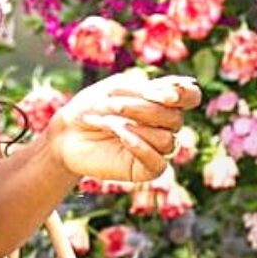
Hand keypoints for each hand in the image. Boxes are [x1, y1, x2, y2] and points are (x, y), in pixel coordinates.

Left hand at [41, 68, 201, 183]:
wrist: (66, 132)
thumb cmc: (90, 107)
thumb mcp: (117, 89)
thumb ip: (148, 90)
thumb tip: (178, 91)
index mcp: (159, 100)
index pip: (190, 96)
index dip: (185, 94)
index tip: (164, 92)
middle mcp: (163, 124)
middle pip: (175, 118)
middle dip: (144, 109)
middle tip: (114, 105)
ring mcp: (157, 147)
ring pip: (168, 139)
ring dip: (136, 127)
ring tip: (108, 122)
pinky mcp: (147, 168)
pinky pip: (159, 162)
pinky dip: (139, 147)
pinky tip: (120, 137)